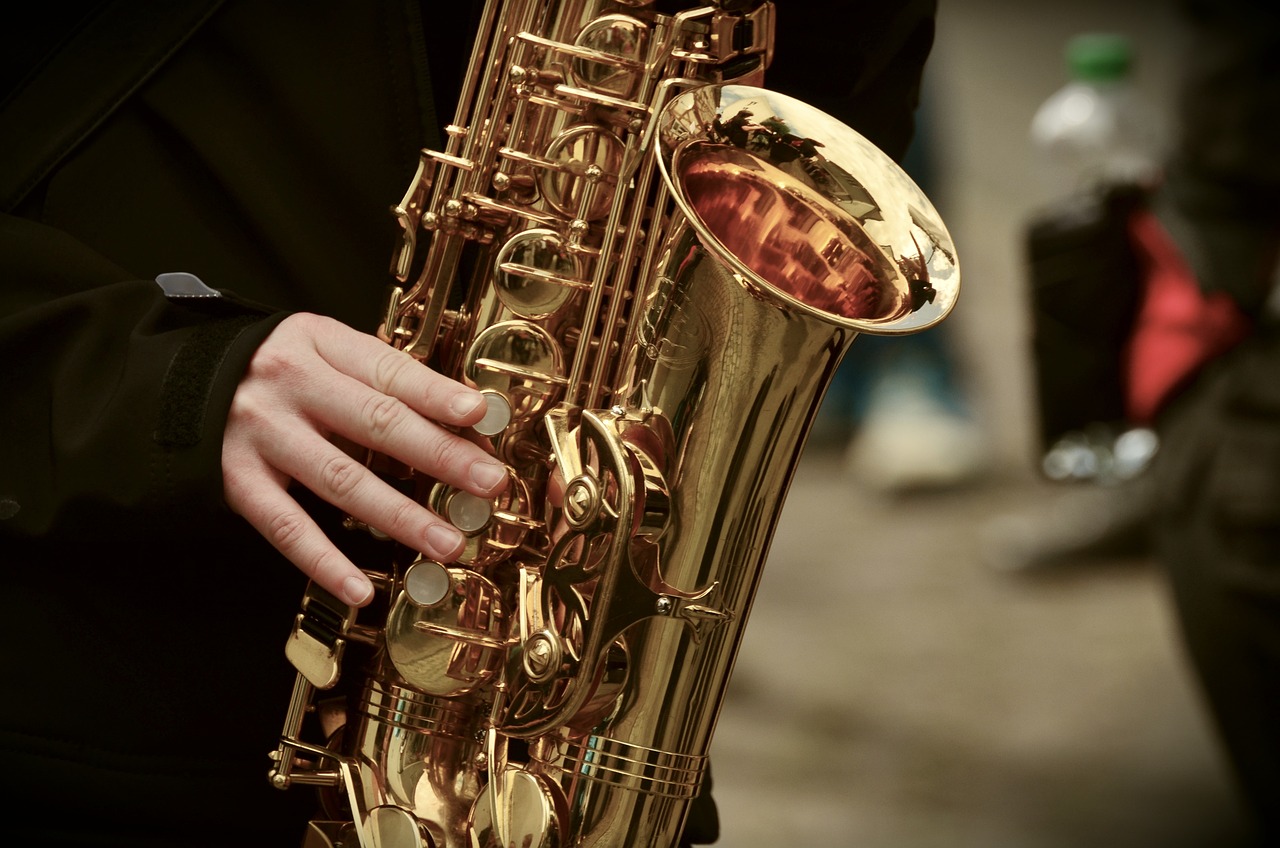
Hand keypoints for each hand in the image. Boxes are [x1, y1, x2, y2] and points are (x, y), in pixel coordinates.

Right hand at [222, 313, 507, 605]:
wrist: (169, 382)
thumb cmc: (270, 370)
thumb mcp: (321, 351)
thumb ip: (381, 380)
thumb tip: (462, 423)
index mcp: (318, 344)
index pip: (388, 370)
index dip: (436, 393)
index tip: (479, 414)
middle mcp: (290, 386)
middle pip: (376, 423)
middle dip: (439, 456)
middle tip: (487, 482)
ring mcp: (262, 436)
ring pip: (342, 481)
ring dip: (401, 516)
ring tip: (446, 542)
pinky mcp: (237, 482)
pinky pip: (287, 528)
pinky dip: (326, 562)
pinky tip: (362, 588)